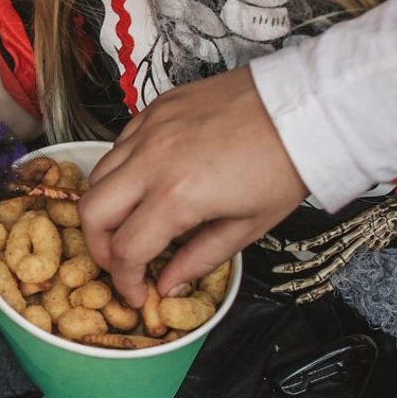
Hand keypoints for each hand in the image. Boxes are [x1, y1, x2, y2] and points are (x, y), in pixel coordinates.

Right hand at [81, 69, 307, 306]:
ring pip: (98, 176)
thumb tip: (168, 283)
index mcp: (178, 196)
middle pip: (91, 212)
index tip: (136, 292)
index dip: (125, 280)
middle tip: (122, 261)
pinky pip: (119, 145)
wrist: (306, 105)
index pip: (126, 249)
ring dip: (106, 207)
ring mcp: (149, 130)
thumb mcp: (250, 225)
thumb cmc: (286, 165)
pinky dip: (122, 170)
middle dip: (99, 246)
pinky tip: (148, 181)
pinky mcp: (155, 108)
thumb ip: (200, 258)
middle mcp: (152, 161)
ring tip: (133, 221)